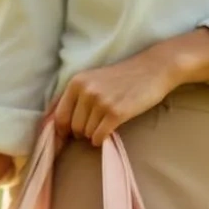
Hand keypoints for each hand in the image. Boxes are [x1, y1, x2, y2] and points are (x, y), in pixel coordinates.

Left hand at [54, 48, 181, 146]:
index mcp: (76, 82)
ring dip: (93, 134)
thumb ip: (74, 97)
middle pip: (73, 127)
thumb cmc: (122, 77)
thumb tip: (54, 122)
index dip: (61, 130)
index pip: (59, 116)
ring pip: (86, 133)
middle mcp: (86, 91)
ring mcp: (101, 102)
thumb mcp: (93, 79)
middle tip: (94, 127)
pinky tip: (108, 132)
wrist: (154, 69)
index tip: (67, 136)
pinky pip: (99, 136)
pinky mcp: (116, 112)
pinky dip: (102, 139)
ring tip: (104, 124)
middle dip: (81, 132)